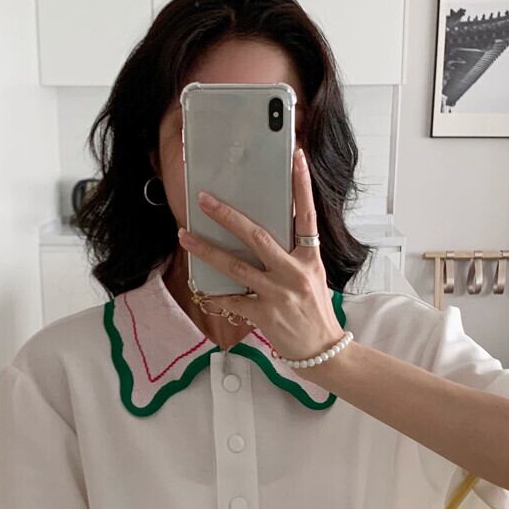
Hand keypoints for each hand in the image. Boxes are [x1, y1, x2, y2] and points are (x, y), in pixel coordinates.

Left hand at [177, 147, 344, 365]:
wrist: (323, 350)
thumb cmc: (315, 311)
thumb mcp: (312, 276)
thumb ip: (293, 255)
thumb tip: (262, 233)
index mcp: (309, 259)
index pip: (307, 216)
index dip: (302, 186)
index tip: (295, 158)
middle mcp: (294, 273)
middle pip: (258, 236)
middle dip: (228, 216)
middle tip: (205, 199)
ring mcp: (278, 294)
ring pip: (235, 266)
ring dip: (207, 250)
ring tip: (185, 236)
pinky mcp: (264, 314)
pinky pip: (232, 299)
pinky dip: (214, 294)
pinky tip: (199, 288)